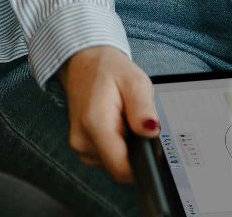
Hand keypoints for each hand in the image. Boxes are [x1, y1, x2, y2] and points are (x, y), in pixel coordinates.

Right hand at [59, 46, 160, 183]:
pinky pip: (107, 157)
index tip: (151, 147)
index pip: (121, 168)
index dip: (142, 164)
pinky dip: (116, 144)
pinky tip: (116, 124)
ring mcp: (80, 146)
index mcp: (95, 124)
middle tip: (134, 121)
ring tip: (123, 118)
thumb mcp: (134, 81)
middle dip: (134, 150)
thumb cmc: (109, 70)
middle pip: (120, 167)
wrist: (83, 63)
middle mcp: (82, 141)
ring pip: (114, 163)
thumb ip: (143, 108)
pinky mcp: (82, 148)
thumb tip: (152, 132)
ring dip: (125, 146)